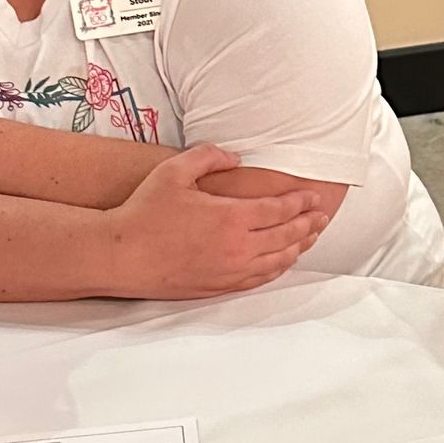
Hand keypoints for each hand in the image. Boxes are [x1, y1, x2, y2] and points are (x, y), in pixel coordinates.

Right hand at [109, 145, 329, 297]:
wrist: (120, 255)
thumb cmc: (144, 212)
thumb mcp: (174, 171)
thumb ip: (209, 156)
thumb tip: (236, 157)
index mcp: (230, 217)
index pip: (280, 210)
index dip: (301, 203)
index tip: (314, 197)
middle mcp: (237, 247)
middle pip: (287, 236)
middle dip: (309, 224)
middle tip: (323, 216)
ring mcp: (230, 270)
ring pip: (278, 260)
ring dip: (299, 247)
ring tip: (311, 236)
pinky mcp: (220, 286)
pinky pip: (260, 279)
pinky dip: (278, 268)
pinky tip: (283, 261)